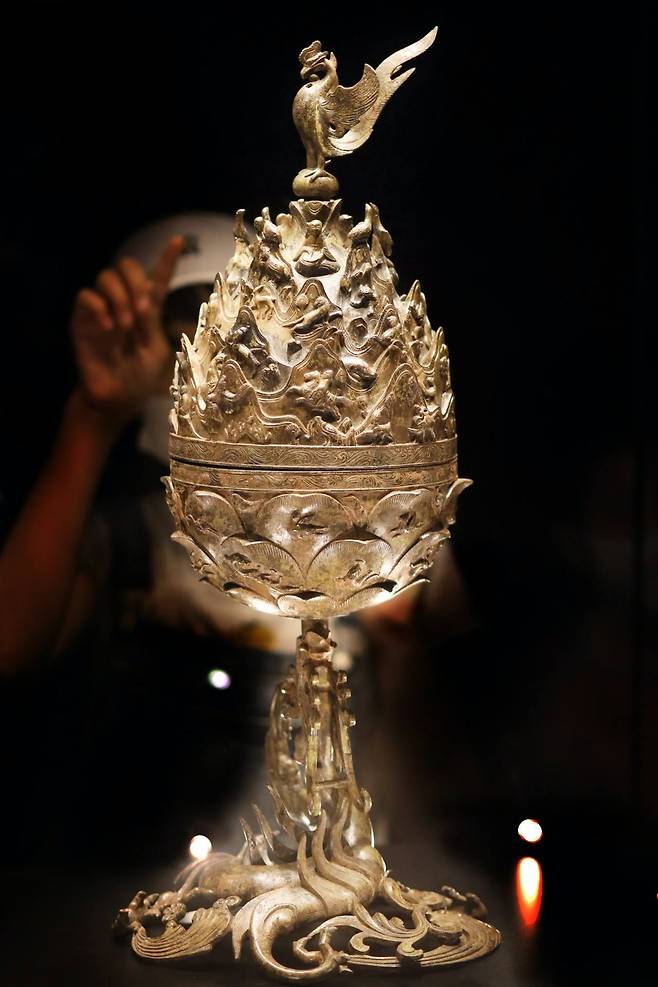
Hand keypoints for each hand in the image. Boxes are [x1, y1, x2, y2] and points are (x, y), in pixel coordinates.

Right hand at [70, 235, 184, 427]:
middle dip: (136, 281)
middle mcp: (123, 302)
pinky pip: (86, 297)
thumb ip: (152, 322)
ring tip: (126, 325)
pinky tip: (109, 328)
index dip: (167, 258)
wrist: (117, 396)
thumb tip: (145, 300)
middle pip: (126, 265)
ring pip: (105, 276)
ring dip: (120, 297)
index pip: (158, 277)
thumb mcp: (156, 349)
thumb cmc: (139, 376)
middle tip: (142, 310)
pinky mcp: (81, 320)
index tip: (178, 241)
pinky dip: (100, 308)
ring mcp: (101, 308)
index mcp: (146, 308)